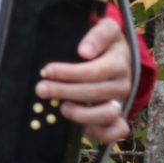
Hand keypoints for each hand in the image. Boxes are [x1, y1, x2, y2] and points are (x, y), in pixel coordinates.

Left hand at [37, 15, 135, 144]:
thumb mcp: (107, 28)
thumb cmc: (107, 42)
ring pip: (107, 114)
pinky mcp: (118, 116)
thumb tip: (84, 51)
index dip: (70, 73)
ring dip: (81, 114)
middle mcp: (122, 84)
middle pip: (94, 92)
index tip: (48, 70)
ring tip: (61, 108)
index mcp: (119, 62)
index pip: (94, 71)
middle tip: (41, 89)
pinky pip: (115, 131)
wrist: (120, 56)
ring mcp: (120, 101)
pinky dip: (101, 134)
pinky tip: (83, 129)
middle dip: (64, 91)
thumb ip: (99, 34)